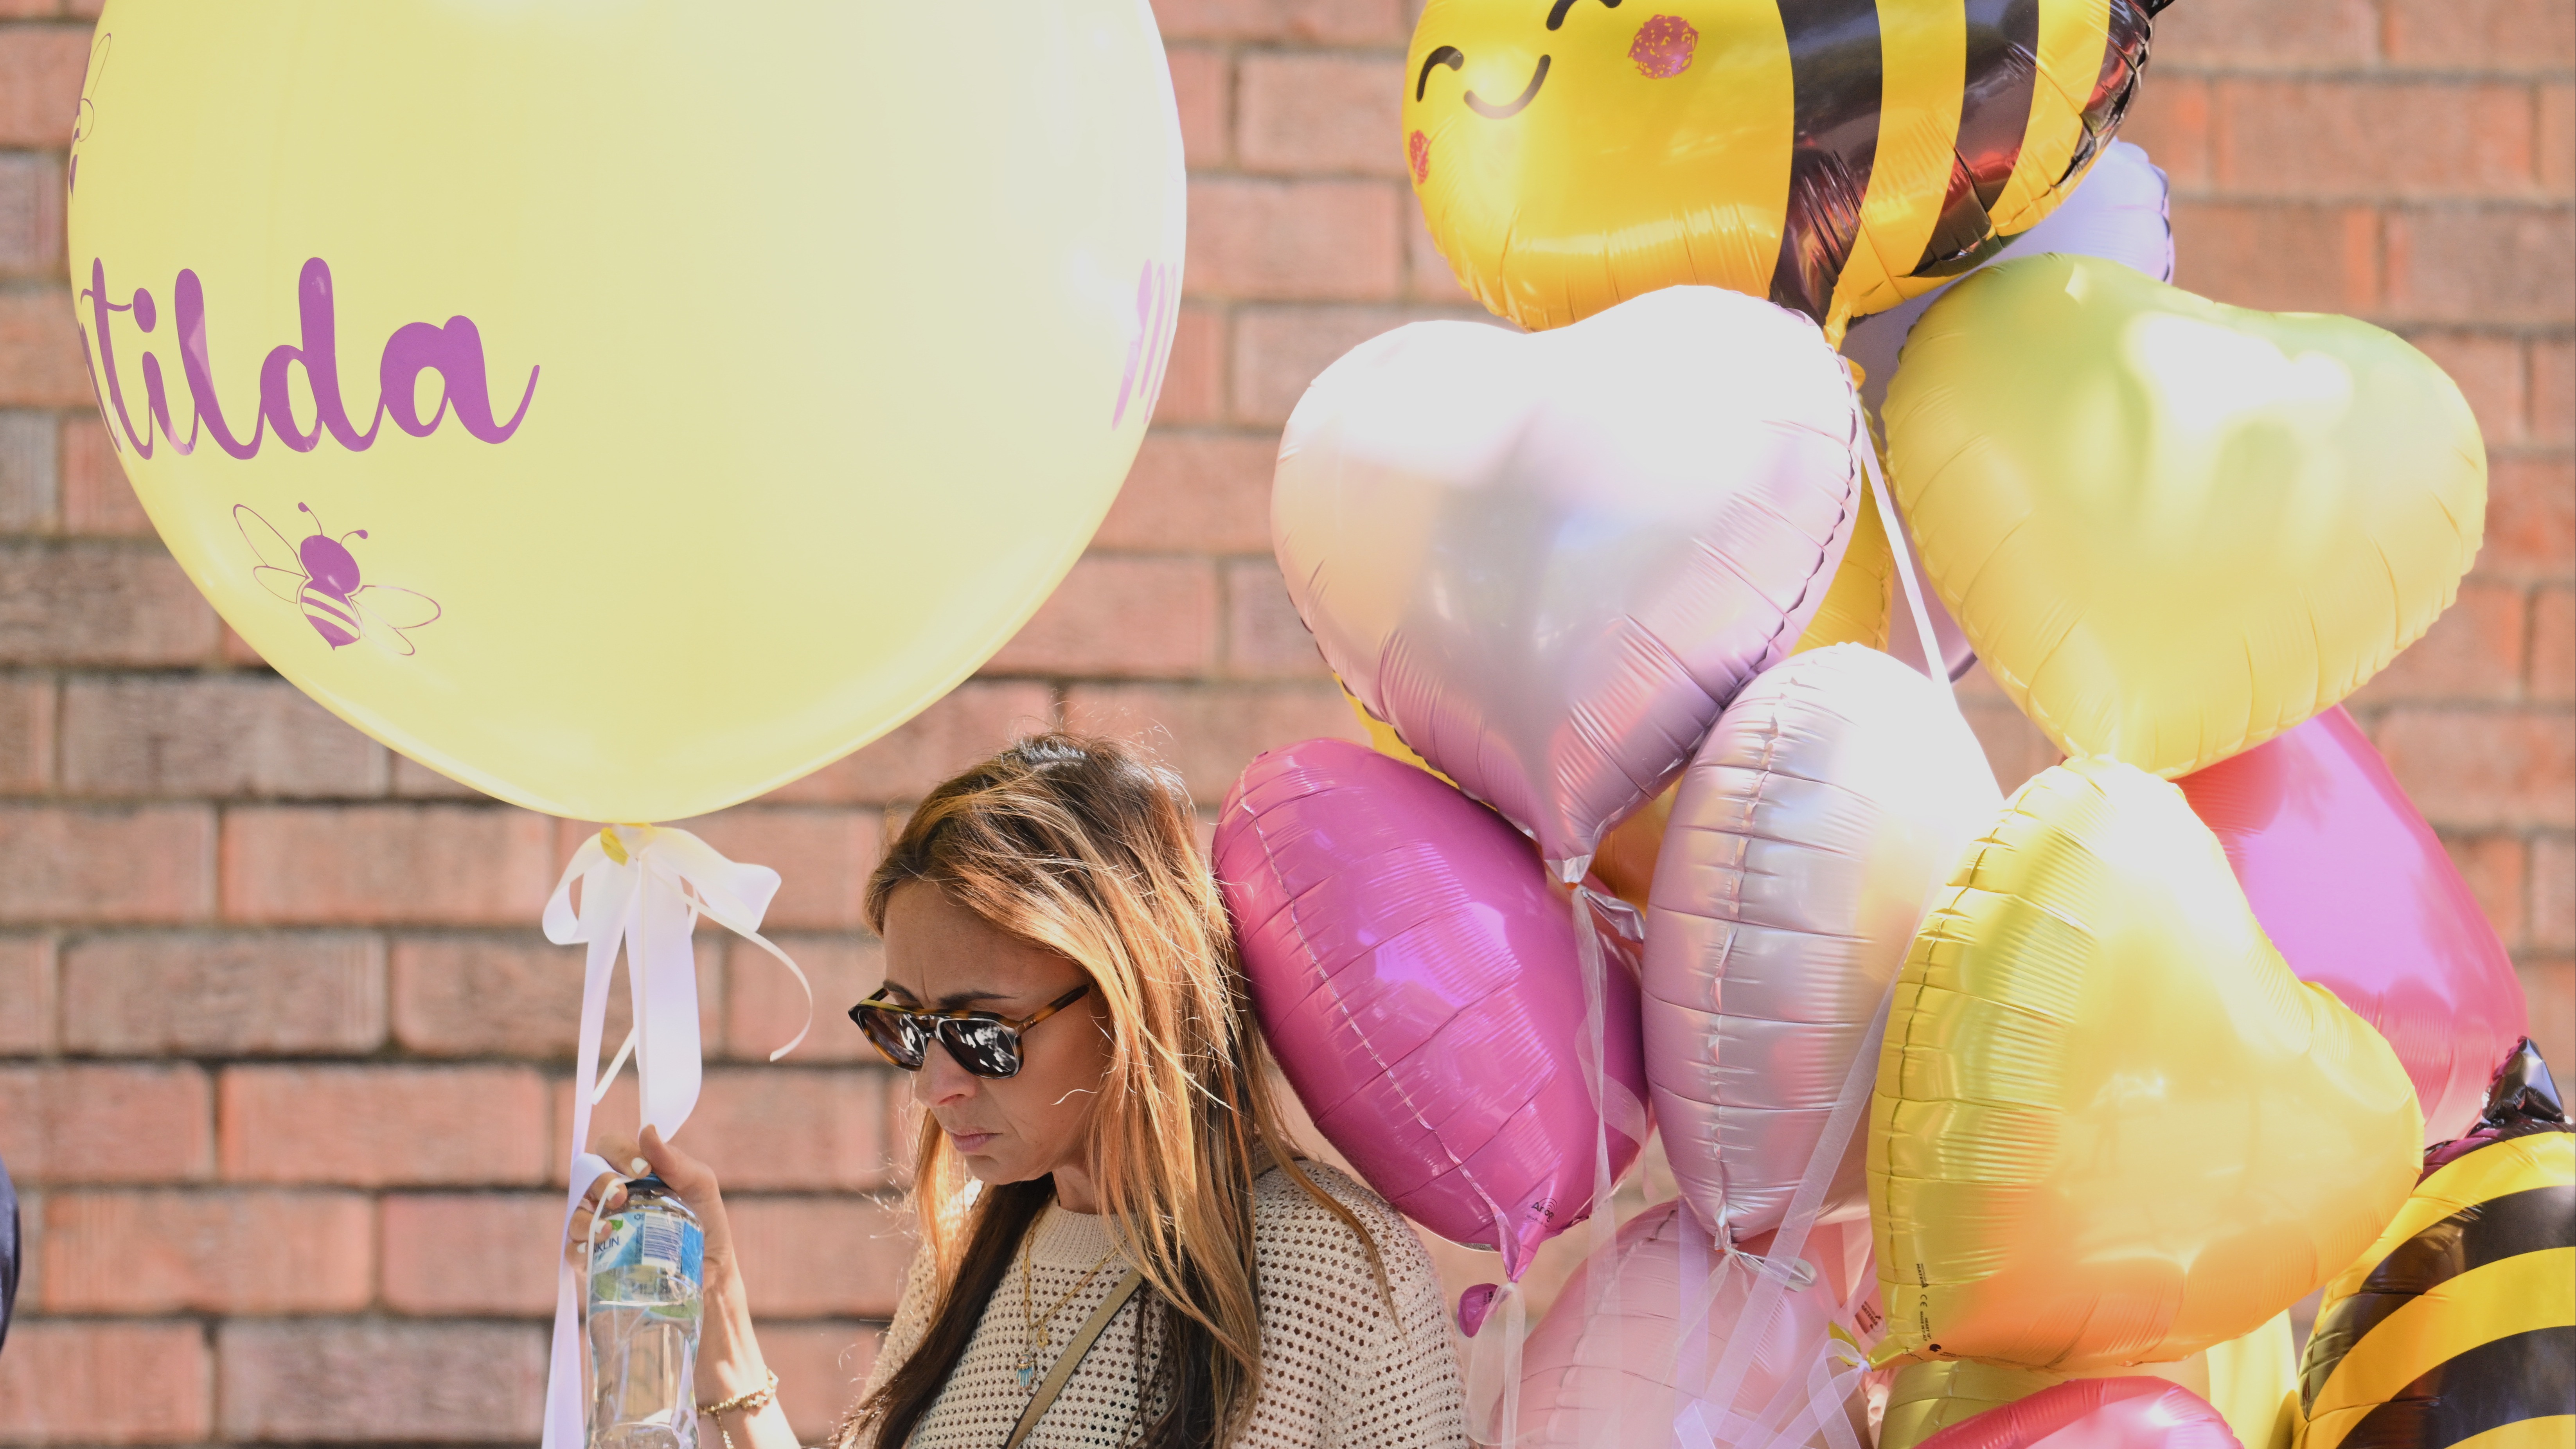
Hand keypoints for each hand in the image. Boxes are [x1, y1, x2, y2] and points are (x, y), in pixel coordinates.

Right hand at [570, 1124, 770, 1403]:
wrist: (708, 1297)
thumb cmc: (710, 1242)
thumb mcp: (705, 1198)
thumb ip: (681, 1164)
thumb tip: (648, 1130)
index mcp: (641, 1180)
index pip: (613, 1148)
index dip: (620, 1152)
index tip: (642, 1171)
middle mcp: (616, 1201)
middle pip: (586, 1174)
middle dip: (598, 1180)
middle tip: (621, 1196)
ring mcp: (601, 1232)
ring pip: (574, 1211)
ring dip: (585, 1214)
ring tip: (609, 1228)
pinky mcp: (593, 1264)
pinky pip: (571, 1250)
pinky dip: (579, 1247)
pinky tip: (597, 1250)